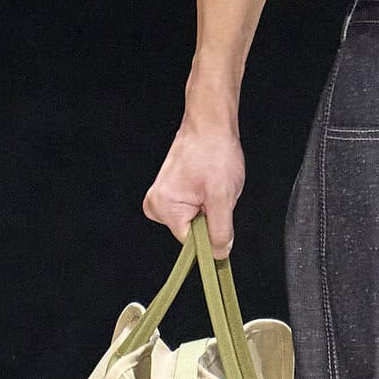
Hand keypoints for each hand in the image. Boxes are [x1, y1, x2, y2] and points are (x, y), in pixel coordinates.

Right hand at [142, 107, 244, 253]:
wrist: (210, 124)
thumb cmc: (214, 151)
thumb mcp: (223, 196)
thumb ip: (220, 230)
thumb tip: (219, 254)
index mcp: (164, 207)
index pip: (191, 243)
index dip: (211, 235)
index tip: (222, 220)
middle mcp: (156, 204)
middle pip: (191, 232)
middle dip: (210, 218)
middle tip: (216, 194)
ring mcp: (160, 197)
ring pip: (193, 220)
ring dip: (209, 209)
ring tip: (212, 186)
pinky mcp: (169, 192)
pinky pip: (191, 209)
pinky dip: (204, 201)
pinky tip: (207, 184)